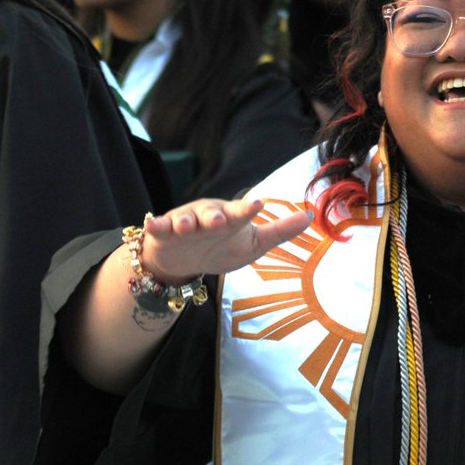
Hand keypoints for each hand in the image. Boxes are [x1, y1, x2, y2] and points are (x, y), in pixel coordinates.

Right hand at [138, 198, 310, 283]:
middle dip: (215, 216)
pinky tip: (154, 225)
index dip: (248, 209)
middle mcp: (208, 216)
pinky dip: (157, 226)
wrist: (185, 260)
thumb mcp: (254, 243)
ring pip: (185, 220)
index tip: (258, 205)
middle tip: (221, 221)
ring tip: (186, 227)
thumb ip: (280, 231)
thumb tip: (310, 216)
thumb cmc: (222, 246)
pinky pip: (160, 227)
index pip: (242, 212)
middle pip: (212, 213)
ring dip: (186, 222)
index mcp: (232, 217)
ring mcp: (185, 223)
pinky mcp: (165, 233)